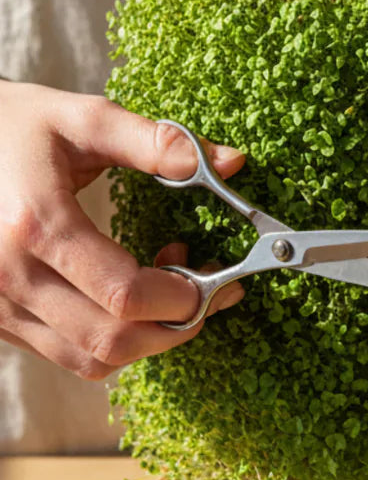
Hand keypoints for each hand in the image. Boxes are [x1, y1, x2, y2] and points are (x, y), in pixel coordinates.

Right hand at [0, 82, 244, 378]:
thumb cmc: (13, 127)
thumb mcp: (83, 118)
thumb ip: (156, 142)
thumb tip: (233, 162)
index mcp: (36, 224)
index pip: (125, 294)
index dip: (183, 298)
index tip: (215, 278)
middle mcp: (9, 275)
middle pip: (112, 341)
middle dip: (174, 327)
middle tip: (206, 291)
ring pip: (90, 360)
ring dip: (146, 340)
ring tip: (166, 290)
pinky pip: (65, 355)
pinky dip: (110, 342)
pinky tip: (127, 300)